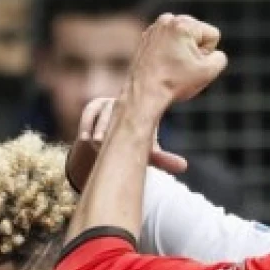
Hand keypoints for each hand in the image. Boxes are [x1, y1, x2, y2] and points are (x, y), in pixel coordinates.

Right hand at [66, 97, 188, 190]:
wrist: (111, 139)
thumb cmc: (134, 145)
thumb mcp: (147, 153)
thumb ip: (164, 159)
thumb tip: (184, 166)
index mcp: (145, 110)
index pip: (144, 115)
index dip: (137, 128)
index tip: (135, 144)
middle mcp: (129, 103)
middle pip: (122, 110)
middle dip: (113, 127)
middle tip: (109, 142)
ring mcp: (111, 102)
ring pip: (104, 110)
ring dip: (100, 126)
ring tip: (97, 142)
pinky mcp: (94, 106)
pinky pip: (90, 111)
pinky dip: (86, 124)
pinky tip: (85, 138)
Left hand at [122, 14, 228, 113]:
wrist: (144, 92)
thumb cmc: (174, 82)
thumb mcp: (208, 72)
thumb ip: (220, 58)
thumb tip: (213, 53)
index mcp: (184, 23)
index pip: (212, 36)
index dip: (207, 54)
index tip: (190, 64)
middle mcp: (168, 20)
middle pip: (198, 34)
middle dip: (194, 50)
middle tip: (180, 66)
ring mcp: (156, 27)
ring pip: (184, 38)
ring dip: (182, 51)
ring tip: (171, 66)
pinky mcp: (147, 36)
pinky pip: (170, 42)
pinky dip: (169, 52)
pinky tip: (163, 64)